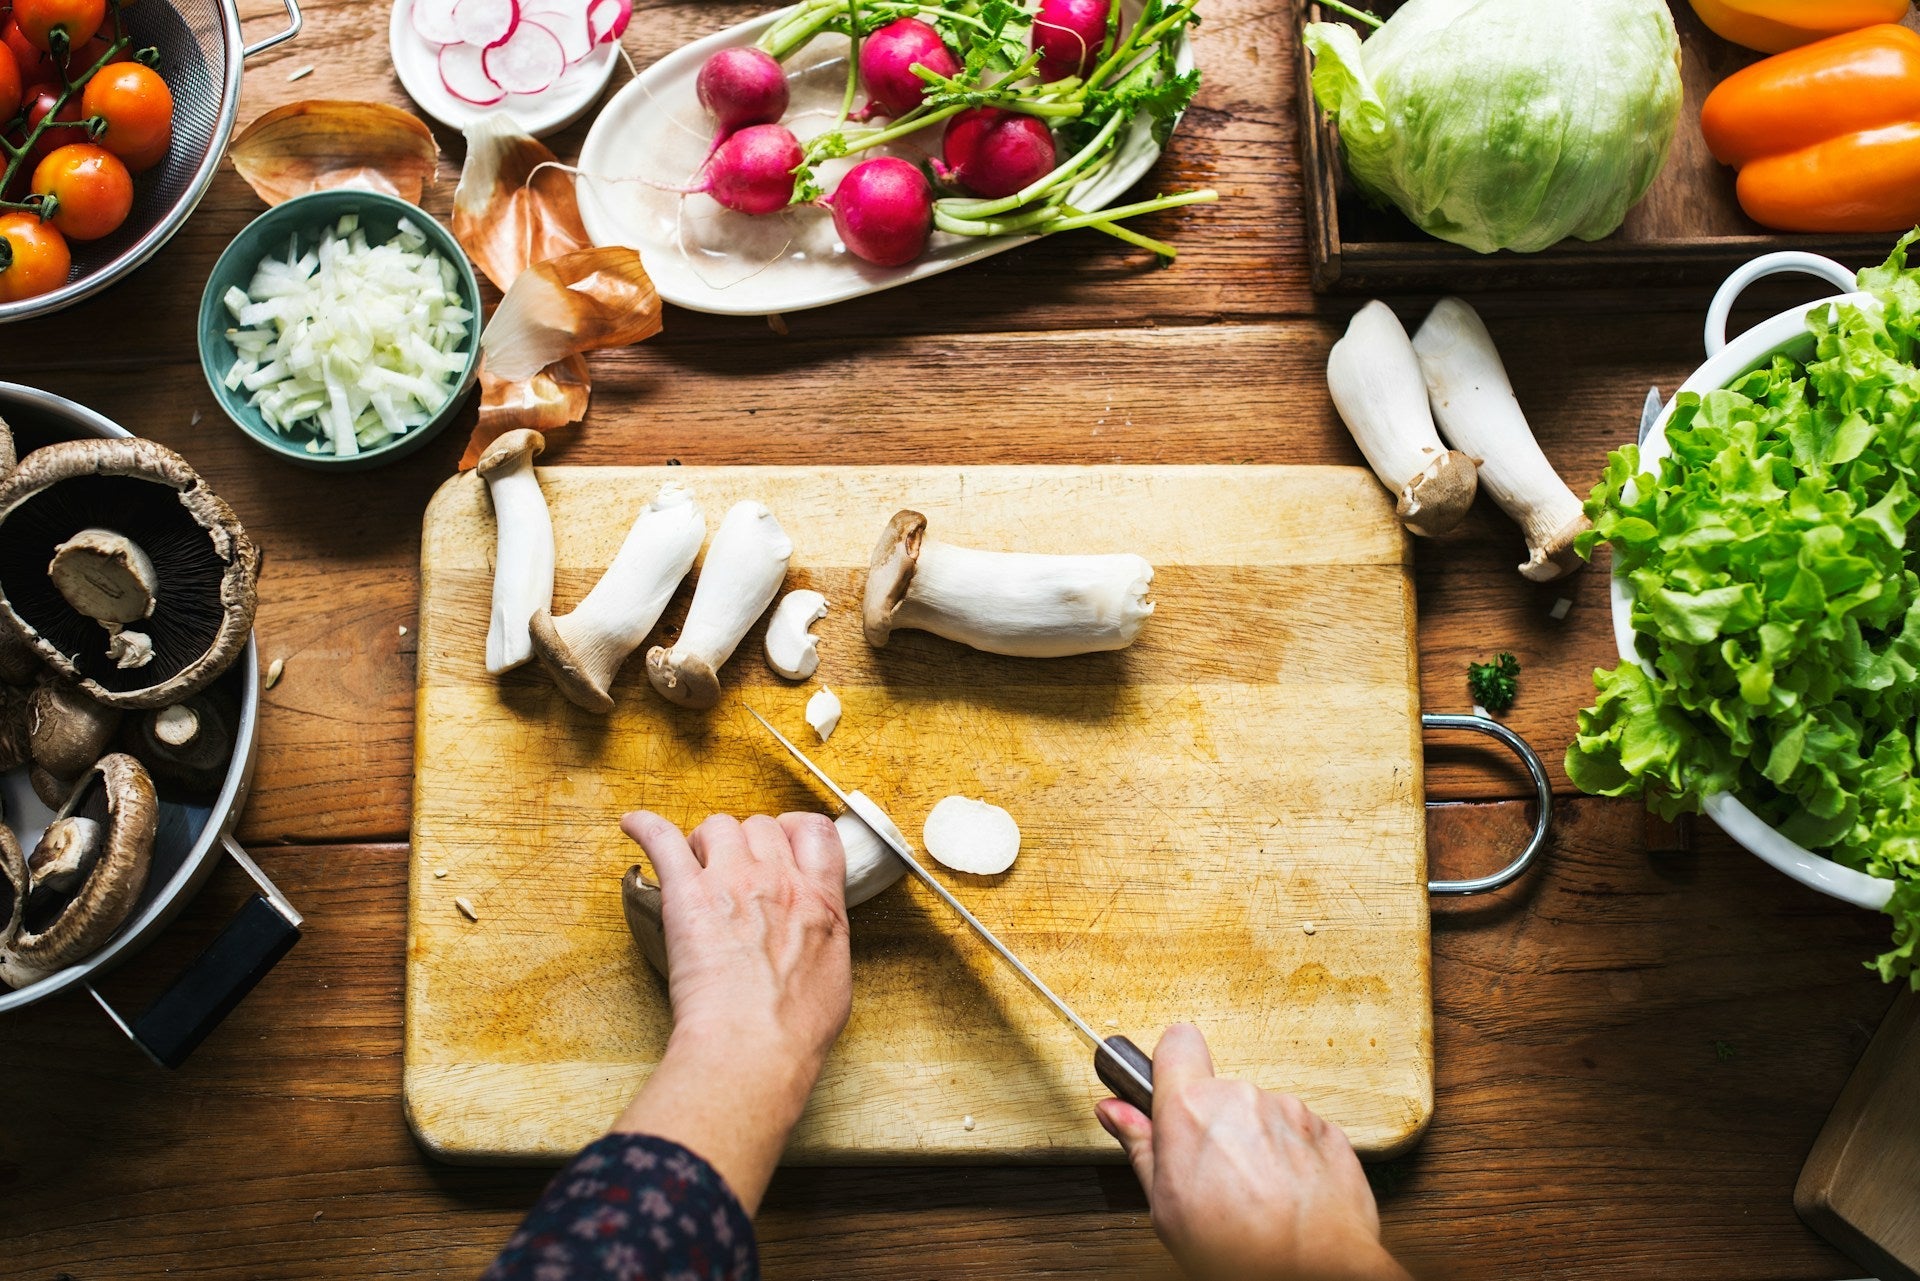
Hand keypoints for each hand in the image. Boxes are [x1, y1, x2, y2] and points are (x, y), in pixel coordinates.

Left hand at [611, 811, 850, 1211]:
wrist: (755, 1044)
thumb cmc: (794, 1028)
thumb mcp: (834, 978)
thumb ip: (825, 942)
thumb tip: (815, 940)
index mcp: (819, 900)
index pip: (816, 833)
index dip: (796, 831)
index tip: (783, 842)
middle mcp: (777, 880)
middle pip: (761, 826)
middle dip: (747, 841)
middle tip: (732, 868)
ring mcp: (730, 882)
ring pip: (718, 827)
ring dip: (706, 841)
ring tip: (695, 864)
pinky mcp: (686, 895)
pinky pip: (663, 840)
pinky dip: (646, 827)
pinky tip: (634, 824)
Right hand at [1097, 1025, 1407, 1280]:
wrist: (1313, 1275)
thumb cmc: (1240, 1251)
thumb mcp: (1166, 1207)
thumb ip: (1141, 1146)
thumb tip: (1116, 1113)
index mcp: (1192, 1109)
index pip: (1176, 1043)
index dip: (1171, 1064)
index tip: (1170, 1090)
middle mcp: (1242, 1099)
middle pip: (1219, 1091)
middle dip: (1214, 1124)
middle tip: (1213, 1175)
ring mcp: (1290, 1113)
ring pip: (1261, 1114)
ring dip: (1256, 1143)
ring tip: (1255, 1193)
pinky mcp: (1328, 1132)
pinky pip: (1299, 1134)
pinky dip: (1292, 1157)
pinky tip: (1286, 1195)